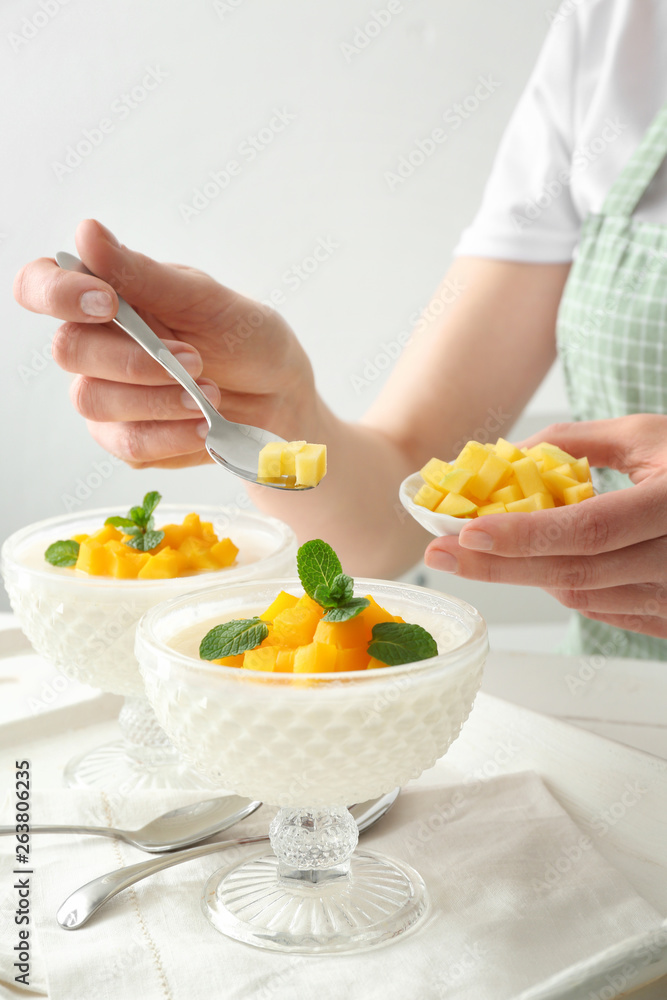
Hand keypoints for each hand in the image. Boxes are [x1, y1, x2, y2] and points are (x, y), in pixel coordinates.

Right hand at [14, 219, 315, 468]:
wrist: (278, 395)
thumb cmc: (242, 336)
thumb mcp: (205, 299)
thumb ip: (145, 275)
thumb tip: (87, 234)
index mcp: (106, 297)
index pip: (42, 285)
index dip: (57, 294)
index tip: (108, 302)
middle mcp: (96, 345)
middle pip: (69, 351)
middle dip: (134, 359)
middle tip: (195, 359)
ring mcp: (106, 395)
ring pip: (94, 401)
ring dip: (158, 400)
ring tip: (211, 395)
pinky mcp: (127, 439)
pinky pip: (127, 444)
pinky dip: (170, 435)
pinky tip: (203, 427)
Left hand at [425, 415, 666, 638]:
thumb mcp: (648, 435)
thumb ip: (578, 441)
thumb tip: (507, 455)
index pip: (589, 530)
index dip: (524, 537)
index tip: (464, 533)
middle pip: (574, 574)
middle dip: (498, 567)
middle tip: (439, 555)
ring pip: (584, 597)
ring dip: (529, 575)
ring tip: (486, 552)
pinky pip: (605, 611)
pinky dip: (565, 585)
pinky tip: (542, 566)